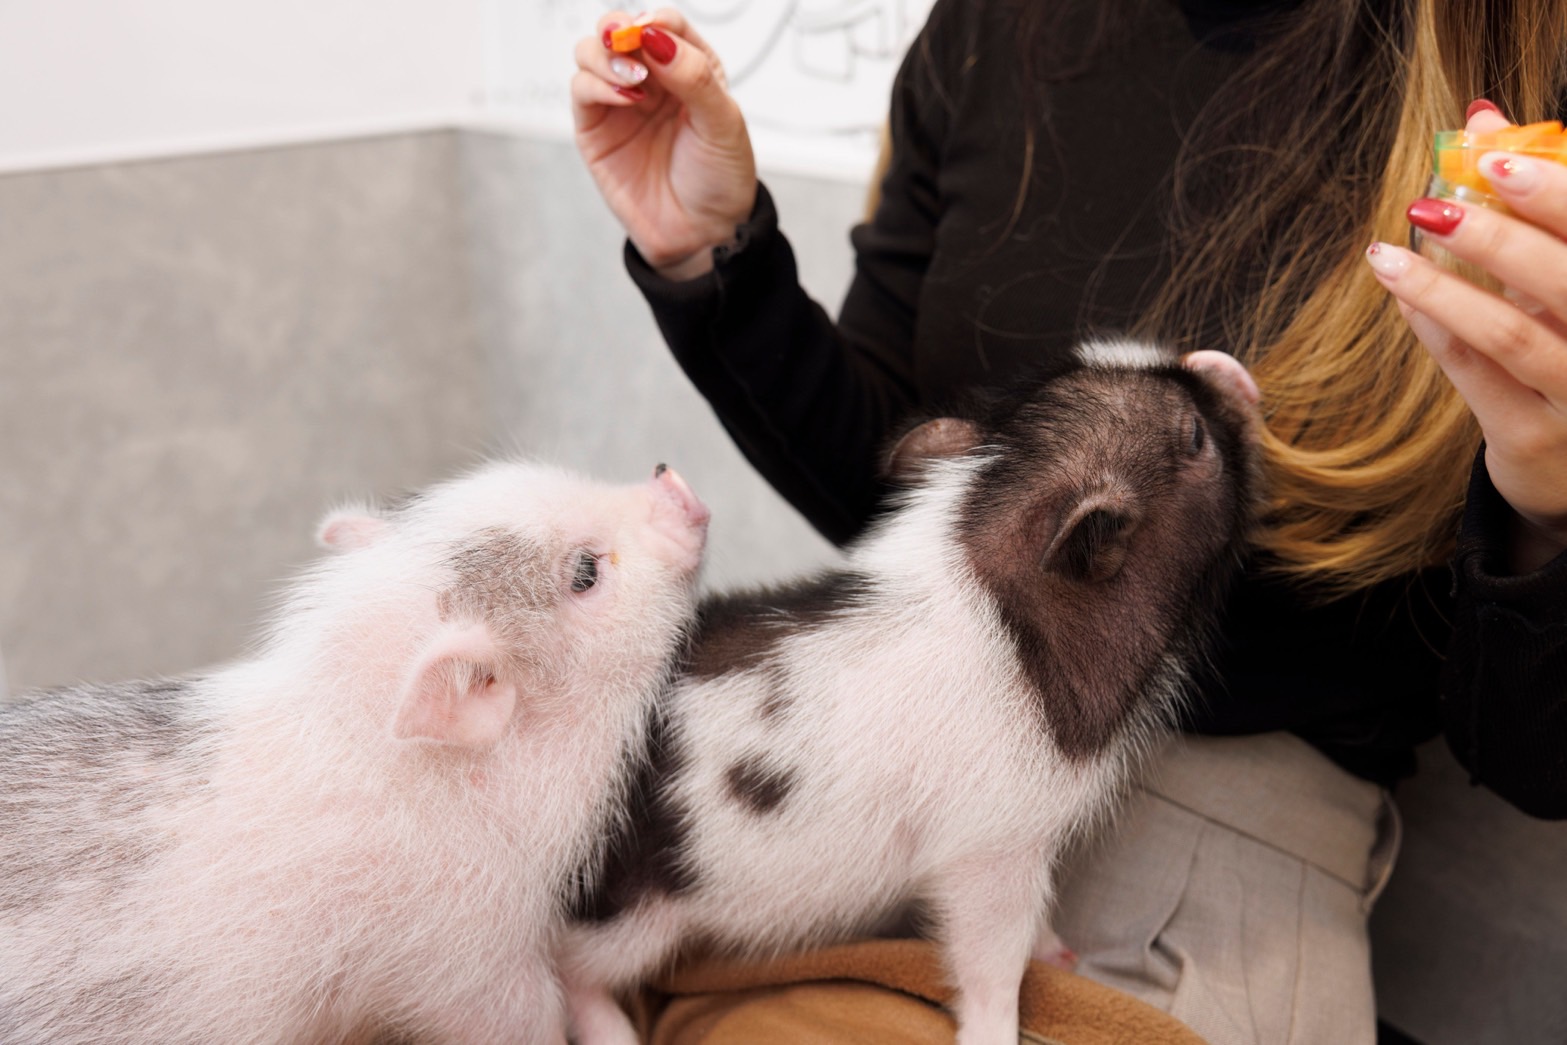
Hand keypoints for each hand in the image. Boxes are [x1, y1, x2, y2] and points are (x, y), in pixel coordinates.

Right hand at [571, 8, 757, 280]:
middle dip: (618, 27)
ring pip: (591, 53)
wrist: (702, 234)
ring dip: (605, 56)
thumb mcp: (723, 124)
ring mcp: (619, 103)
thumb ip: (694, 76)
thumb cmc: (719, 180)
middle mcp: (651, 81)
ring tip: (635, 81)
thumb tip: (657, 37)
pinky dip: (596, 84)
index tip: (654, 31)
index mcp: (688, 69)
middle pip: (619, 29)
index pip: (664, 24)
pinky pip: (581, 91)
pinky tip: (625, 98)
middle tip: (627, 40)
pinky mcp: (595, 128)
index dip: (655, 20)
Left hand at [1366, 102, 1566, 572]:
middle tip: (1433, 199)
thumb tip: (1482, 118)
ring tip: (1386, 252)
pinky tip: (1402, 293)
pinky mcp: (1534, 440)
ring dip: (1442, 284)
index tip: (1495, 156)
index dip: (1557, 190)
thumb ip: (1537, 204)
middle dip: (1498, 236)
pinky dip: (1434, 325)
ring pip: (1511, 332)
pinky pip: (1473, 373)